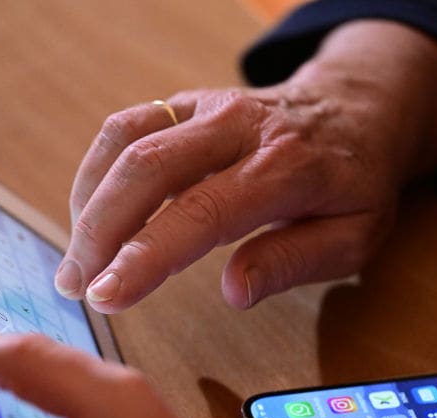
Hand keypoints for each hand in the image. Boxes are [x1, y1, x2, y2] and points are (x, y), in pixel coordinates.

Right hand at [54, 20, 436, 312]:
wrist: (360, 108)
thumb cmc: (357, 181)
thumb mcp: (355, 237)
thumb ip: (295, 261)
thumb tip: (235, 290)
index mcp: (286, 167)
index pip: (201, 212)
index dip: (145, 256)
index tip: (105, 297)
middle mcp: (239, 127)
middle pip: (146, 168)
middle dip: (99, 232)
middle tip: (75, 287)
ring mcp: (208, 107)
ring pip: (126, 141)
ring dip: (88, 202)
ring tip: (76, 259)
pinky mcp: (188, 102)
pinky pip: (126, 126)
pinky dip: (97, 172)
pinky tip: (92, 216)